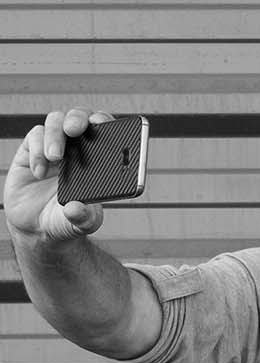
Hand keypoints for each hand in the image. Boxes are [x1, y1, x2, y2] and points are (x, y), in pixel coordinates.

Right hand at [4, 109, 116, 240]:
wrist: (37, 227)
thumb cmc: (67, 219)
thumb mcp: (82, 223)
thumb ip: (83, 217)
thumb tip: (76, 208)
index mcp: (100, 159)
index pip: (107, 130)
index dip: (106, 121)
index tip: (103, 123)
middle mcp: (78, 148)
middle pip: (80, 117)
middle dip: (78, 118)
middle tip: (74, 130)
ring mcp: (54, 147)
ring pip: (56, 121)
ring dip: (55, 135)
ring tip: (55, 157)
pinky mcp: (31, 152)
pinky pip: (34, 137)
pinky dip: (36, 151)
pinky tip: (39, 172)